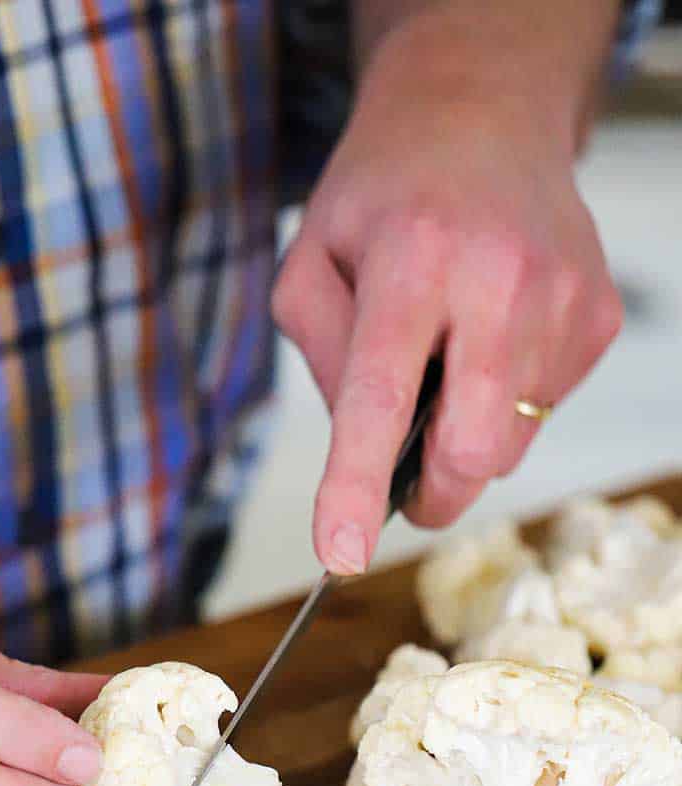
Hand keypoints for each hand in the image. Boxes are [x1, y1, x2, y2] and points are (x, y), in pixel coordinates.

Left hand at [271, 12, 623, 572]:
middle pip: (473, 452)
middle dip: (432, 490)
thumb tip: (360, 449)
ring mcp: (561, 300)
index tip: (342, 553)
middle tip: (402, 474)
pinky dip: (504, 402)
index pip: (382, 396)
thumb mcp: (310, 261)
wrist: (482, 113)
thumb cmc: (387, 193)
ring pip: (509, 444)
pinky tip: (490, 339)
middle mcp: (498, 279)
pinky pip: (542, 411)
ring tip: (449, 355)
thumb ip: (320, 359)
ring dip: (466, 434)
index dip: (356, 484)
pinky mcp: (595, 318)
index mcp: (412, 260)